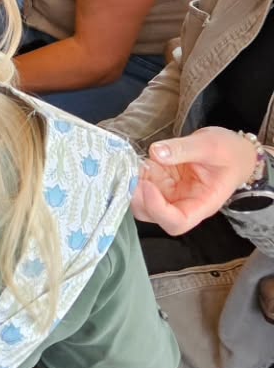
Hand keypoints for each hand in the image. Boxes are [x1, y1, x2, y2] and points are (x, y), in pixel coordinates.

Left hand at [131, 128, 264, 234]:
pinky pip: (142, 185)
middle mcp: (183, 203)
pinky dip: (135, 175)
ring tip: (133, 164)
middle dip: (138, 198)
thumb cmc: (230, 153)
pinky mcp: (162, 182)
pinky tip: (135, 160)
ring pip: (143, 202)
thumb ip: (184, 149)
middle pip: (153, 215)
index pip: (177, 222)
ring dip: (133, 186)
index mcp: (202, 204)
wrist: (234, 151)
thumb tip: (156, 152)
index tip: (148, 185)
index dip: (158, 210)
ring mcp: (170, 193)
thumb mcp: (210, 146)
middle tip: (132, 173)